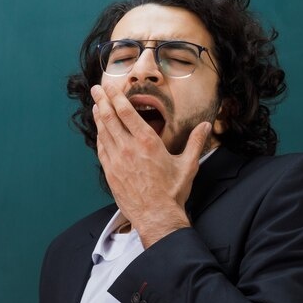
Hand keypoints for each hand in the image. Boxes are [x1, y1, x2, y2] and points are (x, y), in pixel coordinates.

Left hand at [91, 84, 211, 247]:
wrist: (156, 217)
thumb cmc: (172, 192)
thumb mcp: (188, 165)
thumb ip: (196, 142)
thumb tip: (206, 125)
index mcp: (147, 142)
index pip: (126, 112)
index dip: (115, 96)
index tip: (109, 86)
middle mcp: (128, 148)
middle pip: (109, 118)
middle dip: (101, 100)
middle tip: (96, 89)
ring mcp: (117, 160)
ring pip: (103, 132)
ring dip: (99, 116)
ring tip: (96, 105)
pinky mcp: (111, 172)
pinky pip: (102, 149)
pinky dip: (100, 137)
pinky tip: (100, 132)